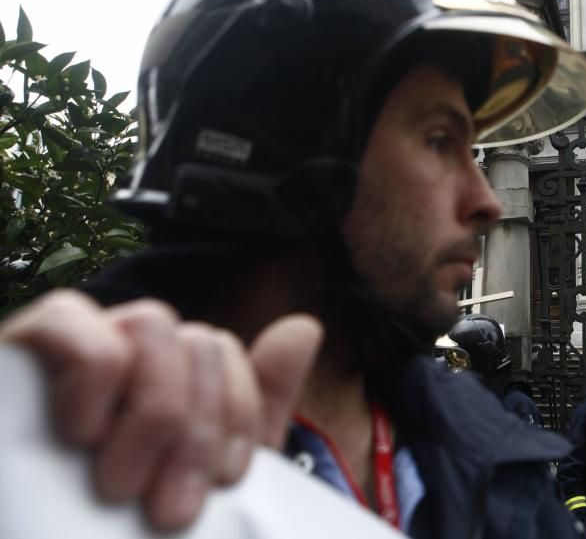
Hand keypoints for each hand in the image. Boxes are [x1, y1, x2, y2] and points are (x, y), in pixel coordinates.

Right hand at [0, 290, 322, 529]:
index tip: (224, 484)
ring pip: (152, 323)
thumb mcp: (199, 479)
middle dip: (198, 430)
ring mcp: (71, 345)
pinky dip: (92, 374)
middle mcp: (123, 351)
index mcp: (165, 379)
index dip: (237, 414)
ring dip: (156, 408)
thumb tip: (305, 326)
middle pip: (197, 339)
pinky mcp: (20, 347)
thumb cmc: (113, 527)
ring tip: (122, 484)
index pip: (226, 351)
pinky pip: (72, 319)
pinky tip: (82, 434)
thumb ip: (252, 409)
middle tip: (169, 511)